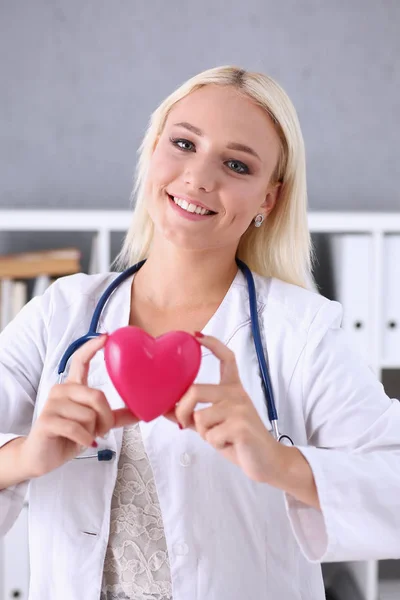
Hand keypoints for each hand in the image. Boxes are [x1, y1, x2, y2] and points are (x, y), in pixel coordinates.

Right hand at [20, 335, 137, 478]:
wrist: (42, 457)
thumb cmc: (68, 436)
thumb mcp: (95, 424)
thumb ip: (115, 415)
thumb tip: (140, 412)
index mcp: (73, 386)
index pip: (80, 360)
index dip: (92, 347)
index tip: (106, 336)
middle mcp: (61, 390)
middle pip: (97, 396)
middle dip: (106, 418)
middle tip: (101, 431)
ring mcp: (52, 404)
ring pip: (89, 415)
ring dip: (93, 432)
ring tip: (85, 436)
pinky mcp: (47, 420)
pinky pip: (77, 429)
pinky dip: (85, 440)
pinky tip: (82, 443)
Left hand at [175, 333, 284, 483]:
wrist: (266, 460)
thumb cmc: (238, 440)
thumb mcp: (214, 424)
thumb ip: (193, 414)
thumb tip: (164, 409)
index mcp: (233, 388)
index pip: (226, 358)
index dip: (212, 344)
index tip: (196, 335)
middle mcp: (237, 394)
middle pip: (195, 391)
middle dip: (182, 410)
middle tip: (184, 424)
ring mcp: (240, 408)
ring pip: (200, 416)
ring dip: (203, 433)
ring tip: (219, 437)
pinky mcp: (241, 426)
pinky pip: (211, 434)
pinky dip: (214, 444)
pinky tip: (229, 444)